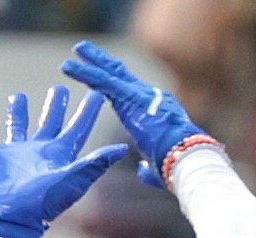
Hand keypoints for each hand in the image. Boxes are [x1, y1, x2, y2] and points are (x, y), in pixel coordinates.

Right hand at [0, 86, 129, 237]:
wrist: (11, 222)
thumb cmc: (45, 203)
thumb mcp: (74, 180)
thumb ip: (96, 162)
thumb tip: (123, 148)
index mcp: (57, 156)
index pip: (77, 128)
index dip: (87, 111)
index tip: (97, 92)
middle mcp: (35, 154)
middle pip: (48, 124)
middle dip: (54, 107)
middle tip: (60, 88)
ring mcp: (11, 156)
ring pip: (15, 128)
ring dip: (17, 113)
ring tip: (19, 95)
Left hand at [61, 39, 207, 185]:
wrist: (186, 159)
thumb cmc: (179, 167)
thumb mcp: (160, 167)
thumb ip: (149, 166)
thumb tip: (143, 170)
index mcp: (156, 112)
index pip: (131, 94)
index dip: (115, 84)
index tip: (101, 79)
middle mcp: (149, 97)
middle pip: (121, 75)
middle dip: (103, 62)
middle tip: (84, 51)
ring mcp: (140, 95)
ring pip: (110, 73)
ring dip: (91, 61)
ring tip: (75, 49)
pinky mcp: (130, 98)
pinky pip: (103, 82)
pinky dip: (85, 73)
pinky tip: (68, 67)